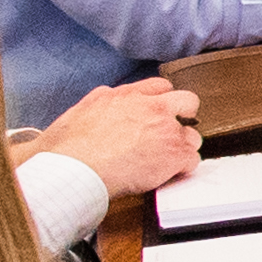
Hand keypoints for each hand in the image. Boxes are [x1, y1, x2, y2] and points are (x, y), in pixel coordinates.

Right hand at [24, 79, 201, 199]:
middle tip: (172, 132)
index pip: (160, 87)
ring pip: (193, 134)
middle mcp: (151, 107)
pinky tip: (170, 174)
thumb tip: (104, 105)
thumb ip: (101, 104)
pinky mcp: (174, 153)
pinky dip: (183, 168)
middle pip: (187, 101)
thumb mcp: (81, 111)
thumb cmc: (68, 147)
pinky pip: (192, 160)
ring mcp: (166, 130)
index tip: (159, 112)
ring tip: (167, 159)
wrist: (76, 168)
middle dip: (183, 116)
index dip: (162, 101)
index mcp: (127, 95)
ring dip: (183, 146)